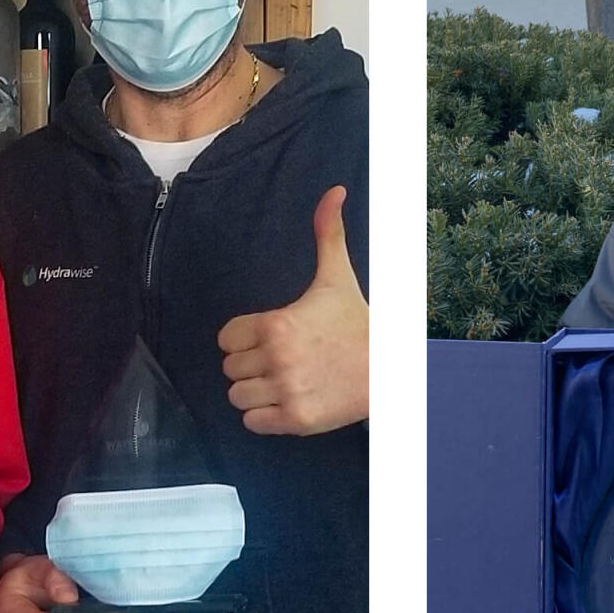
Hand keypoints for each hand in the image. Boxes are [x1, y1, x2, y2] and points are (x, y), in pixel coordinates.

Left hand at [218, 185, 367, 435]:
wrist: (387, 369)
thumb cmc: (357, 323)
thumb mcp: (337, 277)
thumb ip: (327, 233)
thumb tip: (335, 190)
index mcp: (276, 323)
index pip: (226, 338)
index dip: (244, 339)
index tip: (269, 339)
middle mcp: (276, 358)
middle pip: (229, 368)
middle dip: (250, 365)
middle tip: (279, 361)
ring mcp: (285, 391)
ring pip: (237, 397)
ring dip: (253, 392)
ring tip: (281, 382)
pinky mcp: (294, 419)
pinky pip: (251, 422)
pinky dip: (263, 416)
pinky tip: (285, 401)